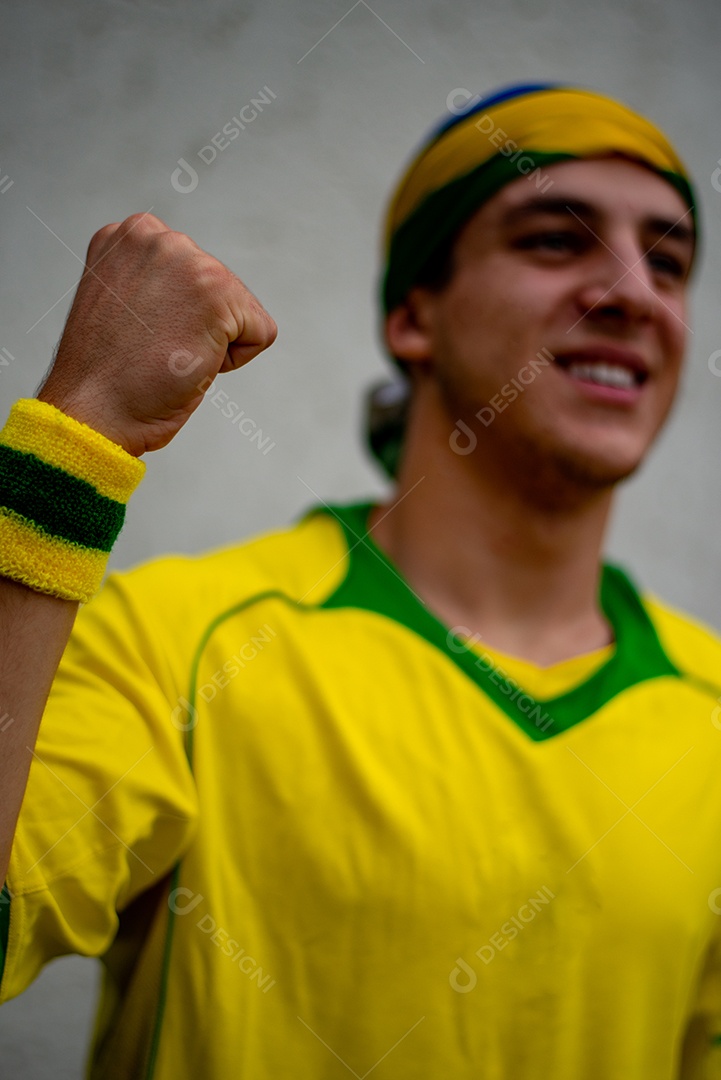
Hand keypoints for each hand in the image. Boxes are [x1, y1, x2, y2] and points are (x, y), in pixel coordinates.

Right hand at [38, 212, 277, 455]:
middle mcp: (157, 236)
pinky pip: (261, 332)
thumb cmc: (106, 375)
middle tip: (153, 348)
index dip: (176, 317)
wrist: (94, 410)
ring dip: (214, 343)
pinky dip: (234, 360)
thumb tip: (191, 291)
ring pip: (241, 311)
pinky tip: (188, 361)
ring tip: (166, 353)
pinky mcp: (217, 292)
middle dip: (199, 326)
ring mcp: (188, 261)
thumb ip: (156, 281)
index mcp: (129, 236)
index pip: (193, 276)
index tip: (138, 333)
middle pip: (222, 288)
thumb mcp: (125, 303)